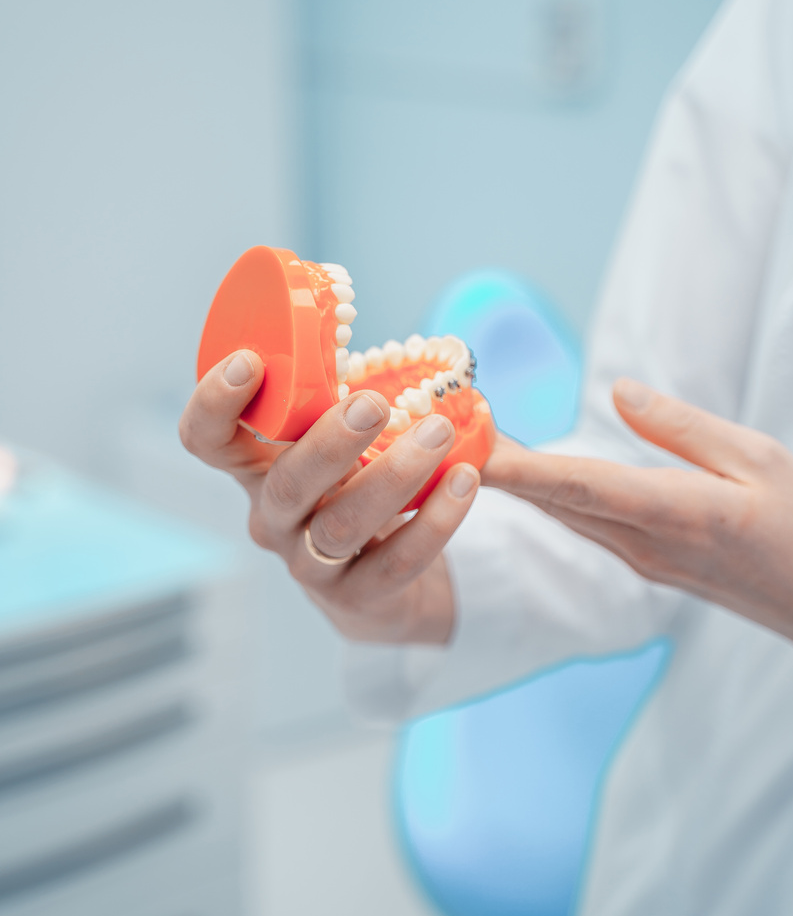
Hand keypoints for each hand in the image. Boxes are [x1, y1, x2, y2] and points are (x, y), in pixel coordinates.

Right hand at [179, 351, 479, 643]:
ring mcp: (309, 563)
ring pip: (342, 526)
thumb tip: (347, 319)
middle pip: (284, 486)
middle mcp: (271, 516)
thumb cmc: (348, 484)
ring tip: (437, 433)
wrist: (374, 582)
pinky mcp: (356, 596)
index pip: (205, 439)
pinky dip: (435, 521)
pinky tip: (465, 480)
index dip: (214, 403)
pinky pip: (396, 561)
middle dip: (328, 443)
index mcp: (254, 467)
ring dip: (393, 476)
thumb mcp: (327, 439)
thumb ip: (325, 397)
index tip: (250, 361)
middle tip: (373, 404)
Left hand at [483, 378, 792, 656]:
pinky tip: (525, 478)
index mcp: (678, 514)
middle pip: (557, 501)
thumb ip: (683, 427)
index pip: (583, 486)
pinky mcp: (649, 566)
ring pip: (565, 516)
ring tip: (472, 442)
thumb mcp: (758, 459)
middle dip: (500, 467)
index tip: (472, 448)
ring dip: (517, 483)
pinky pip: (584, 526)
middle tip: (448, 427)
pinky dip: (548, 498)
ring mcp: (644, 562)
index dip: (522, 467)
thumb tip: (619, 392)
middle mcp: (647, 545)